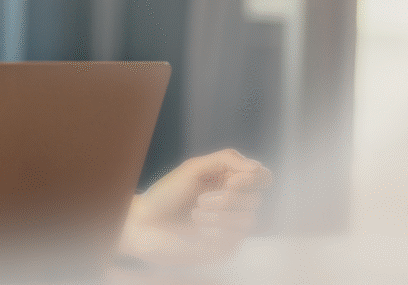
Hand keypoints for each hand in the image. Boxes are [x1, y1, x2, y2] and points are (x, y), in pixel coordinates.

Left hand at [118, 148, 270, 265]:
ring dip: (218, 216)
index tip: (232, 182)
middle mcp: (235, 204)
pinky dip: (213, 231)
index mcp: (229, 182)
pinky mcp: (226, 247)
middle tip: (200, 200)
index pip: (263, 178)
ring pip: (249, 220)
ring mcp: (232, 227)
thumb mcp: (193, 168)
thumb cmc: (165, 194)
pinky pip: (235, 238)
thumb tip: (257, 167)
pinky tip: (197, 231)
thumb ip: (226, 160)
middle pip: (257, 199)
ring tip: (194, 214)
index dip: (254, 179)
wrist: (144, 223)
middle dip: (227, 199)